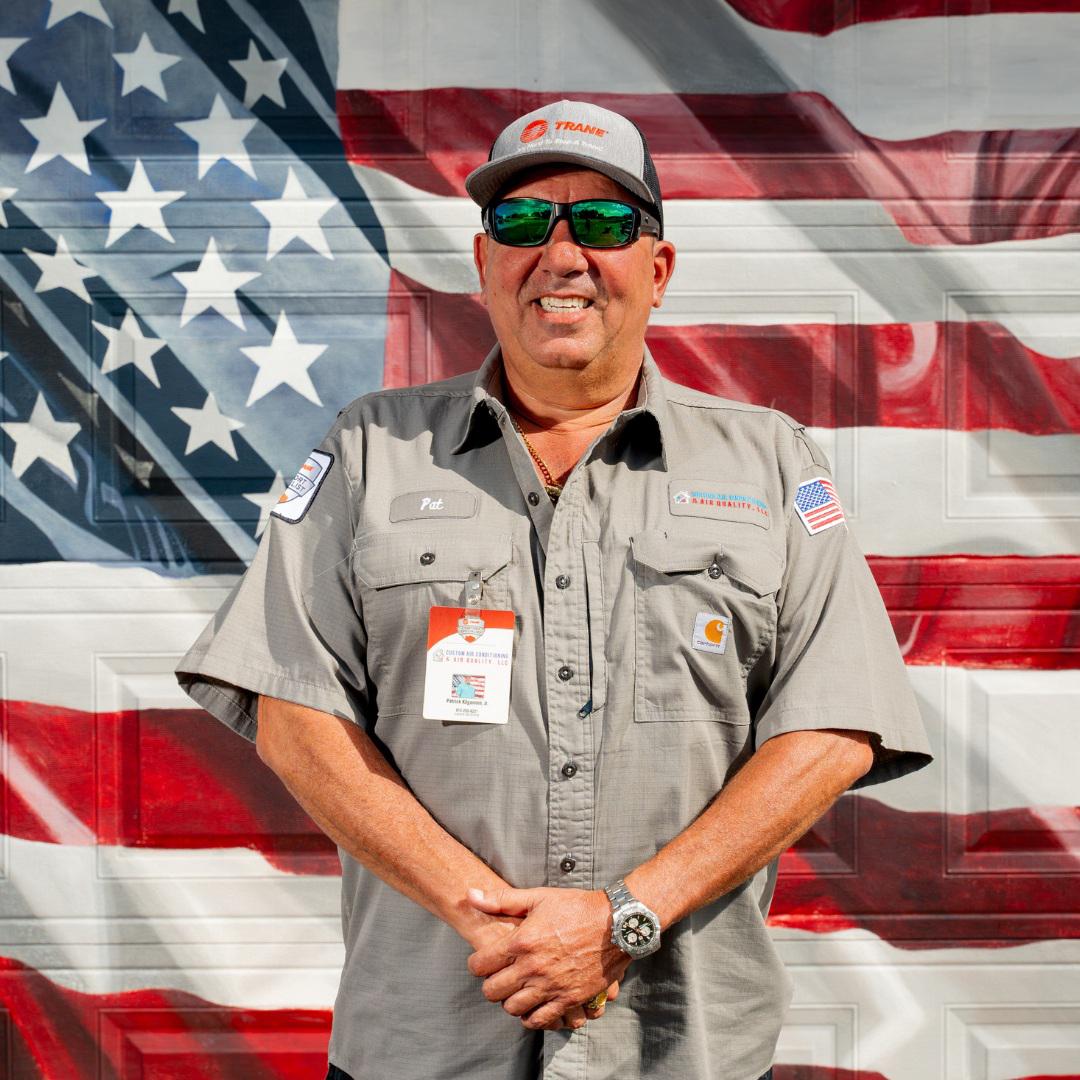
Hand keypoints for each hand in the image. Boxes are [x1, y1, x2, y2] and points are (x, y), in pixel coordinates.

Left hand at [466, 886, 631, 1030]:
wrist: (615, 925)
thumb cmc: (576, 908)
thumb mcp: (538, 897)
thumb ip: (501, 900)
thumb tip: (470, 895)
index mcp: (522, 942)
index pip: (480, 965)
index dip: (476, 964)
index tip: (482, 961)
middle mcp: (532, 967)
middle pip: (492, 991)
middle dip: (490, 984)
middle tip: (498, 976)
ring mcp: (550, 986)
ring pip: (512, 1008)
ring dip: (509, 1001)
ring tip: (515, 990)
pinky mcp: (568, 999)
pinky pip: (539, 1020)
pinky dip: (530, 1017)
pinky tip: (532, 1005)